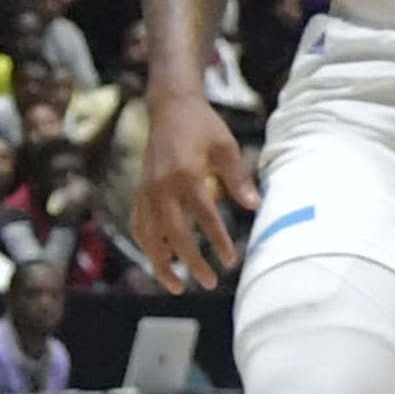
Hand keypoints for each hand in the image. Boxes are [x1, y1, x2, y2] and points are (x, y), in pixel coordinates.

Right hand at [133, 87, 259, 290]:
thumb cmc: (202, 126)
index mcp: (185, 174)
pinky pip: (139, 226)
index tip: (230, 261)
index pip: (204, 216)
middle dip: (191, 261)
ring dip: (161, 263)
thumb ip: (238, 178)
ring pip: (150, 236)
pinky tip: (159, 260)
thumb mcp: (226, 146)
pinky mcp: (139, 192)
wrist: (170, 107)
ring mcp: (146, 191)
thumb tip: (255, 206)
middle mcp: (162, 187)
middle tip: (208, 282)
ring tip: (177, 285)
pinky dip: (147, 246)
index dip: (218, 241)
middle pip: (174, 234)